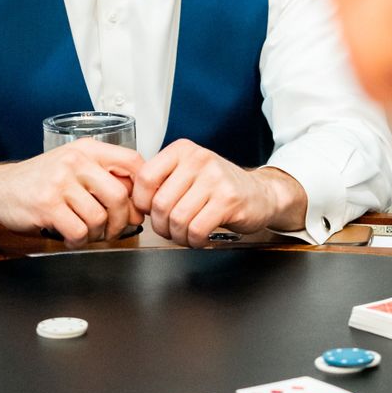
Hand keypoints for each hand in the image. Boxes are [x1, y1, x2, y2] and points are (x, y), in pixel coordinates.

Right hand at [0, 139, 144, 246]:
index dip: (143, 187)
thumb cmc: (41, 180)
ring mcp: (59, 182)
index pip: (132, 161)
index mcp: (87, 149)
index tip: (139, 205)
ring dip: (97, 234)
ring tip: (85, 232)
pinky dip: (78, 241)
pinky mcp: (47, 205)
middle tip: (113, 229)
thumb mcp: (73, 167)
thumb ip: (104, 178)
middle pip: (120, 195)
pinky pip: (78, 232)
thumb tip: (138, 206)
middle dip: (121, 220)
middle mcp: (75, 161)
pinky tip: (70, 237)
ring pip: (99, 218)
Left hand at [132, 139, 307, 247]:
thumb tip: (132, 200)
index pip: (145, 177)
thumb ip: (162, 180)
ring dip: (178, 236)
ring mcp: (215, 179)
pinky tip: (199, 238)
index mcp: (182, 150)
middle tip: (170, 230)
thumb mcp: (188, 172)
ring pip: (177, 219)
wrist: (259, 193)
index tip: (149, 212)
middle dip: (161, 226)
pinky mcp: (228, 200)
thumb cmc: (218, 187)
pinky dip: (194, 241)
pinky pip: (197, 229)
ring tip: (186, 235)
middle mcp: (198, 159)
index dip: (141, 202)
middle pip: (160, 204)